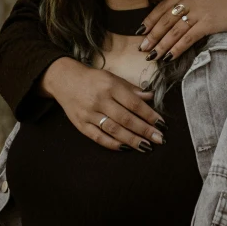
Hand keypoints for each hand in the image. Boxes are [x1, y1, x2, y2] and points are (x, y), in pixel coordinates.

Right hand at [41, 57, 166, 151]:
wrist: (65, 80)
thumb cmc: (93, 78)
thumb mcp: (113, 77)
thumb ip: (131, 88)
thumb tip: (150, 97)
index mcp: (110, 86)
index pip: (134, 103)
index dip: (149, 114)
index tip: (161, 123)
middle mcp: (100, 100)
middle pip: (126, 118)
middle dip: (144, 130)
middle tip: (159, 139)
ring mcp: (89, 113)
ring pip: (113, 129)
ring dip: (131, 139)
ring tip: (146, 146)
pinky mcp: (81, 124)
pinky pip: (98, 137)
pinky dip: (112, 144)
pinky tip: (125, 147)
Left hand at [137, 0, 226, 61]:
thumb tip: (175, 11)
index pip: (164, 5)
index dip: (151, 19)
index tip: (141, 30)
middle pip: (166, 19)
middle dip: (152, 34)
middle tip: (142, 47)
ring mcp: (199, 11)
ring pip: (174, 30)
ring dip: (161, 44)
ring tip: (152, 55)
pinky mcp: (208, 23)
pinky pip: (188, 38)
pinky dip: (176, 48)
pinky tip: (169, 56)